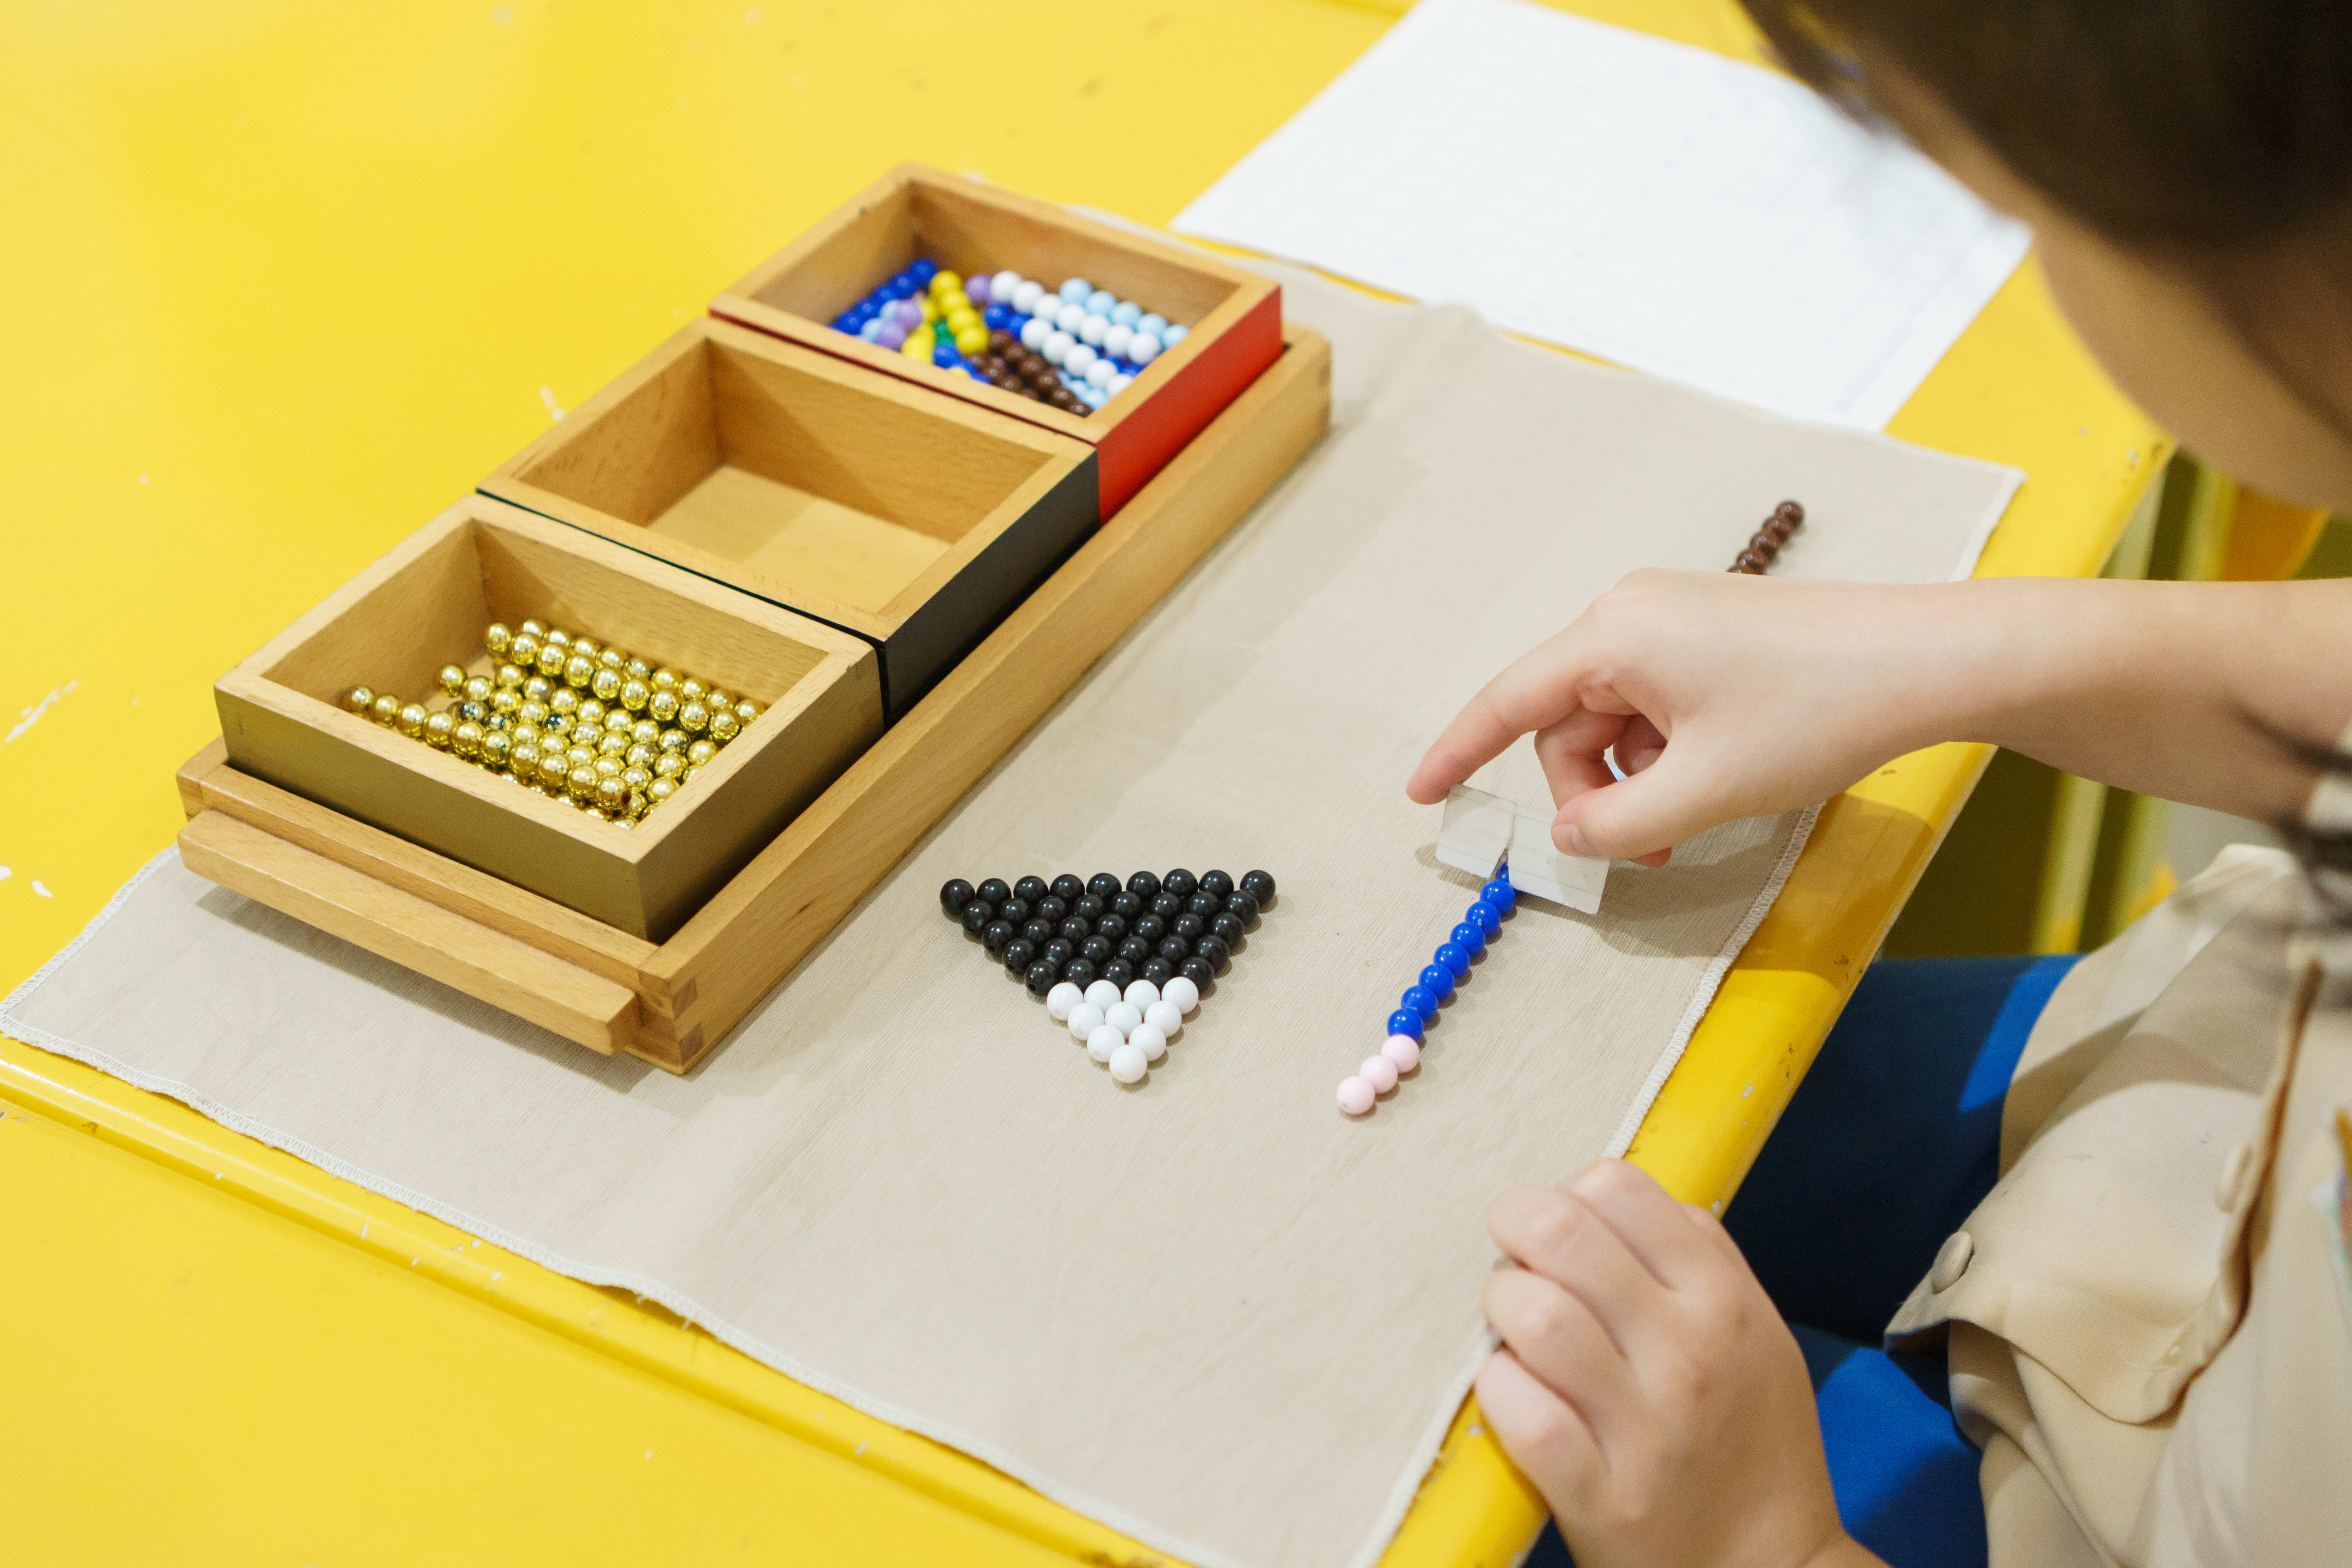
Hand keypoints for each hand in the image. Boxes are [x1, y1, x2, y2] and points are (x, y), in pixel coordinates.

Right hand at [1409, 569, 2351, 863]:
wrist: (1929, 659)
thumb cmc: (1815, 714)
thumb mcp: (1703, 790)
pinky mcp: (1713, 633)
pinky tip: (1719, 777)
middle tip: (1647, 849)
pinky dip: (1667, 752)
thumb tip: (1569, 835)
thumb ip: (1616, 824)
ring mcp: (1675, 617)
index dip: (1457, 754)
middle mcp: (1630, 612)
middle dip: (1589, 792)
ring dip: (1634, 779)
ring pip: (1614, 717)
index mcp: (1612, 635)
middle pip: (1566, 719)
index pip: (1508, 703)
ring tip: (1691, 821)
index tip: (1420, 798)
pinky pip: (1656, 701)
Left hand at [1476, 1161, 1878, 1567]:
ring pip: (1534, 1314)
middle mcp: (1689, 1355)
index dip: (1570, 1194)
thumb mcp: (1756, 1333)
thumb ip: (1699, 1255)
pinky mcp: (1602, 1497)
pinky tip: (1513, 1389)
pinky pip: (1521, 1411)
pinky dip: (1500, 1387)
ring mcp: (1645, 1429)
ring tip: (1513, 1327)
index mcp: (1725, 1303)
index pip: (1618, 1187)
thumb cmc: (1751, 1442)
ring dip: (1502, 1307)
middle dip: (1515, 1228)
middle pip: (1561, 1234)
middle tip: (1515, 1258)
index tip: (1563, 1226)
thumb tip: (1612, 1194)